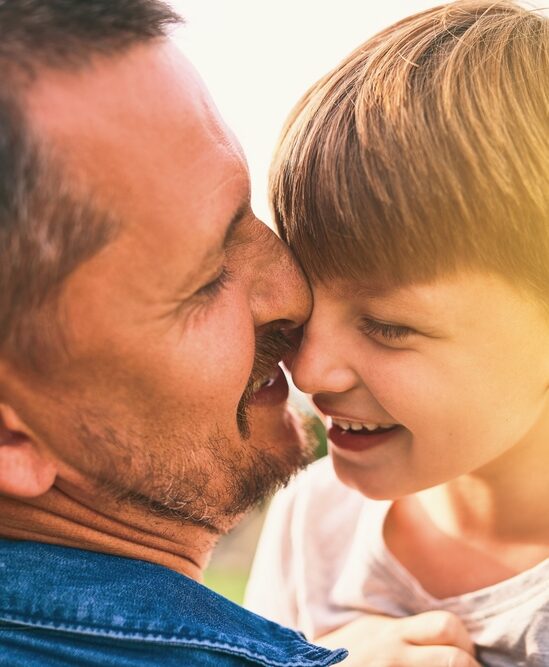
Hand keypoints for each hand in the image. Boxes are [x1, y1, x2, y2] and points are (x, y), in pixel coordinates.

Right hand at [317, 610, 480, 665]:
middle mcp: (397, 657)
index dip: (464, 639)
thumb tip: (448, 633)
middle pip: (455, 659)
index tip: (463, 649)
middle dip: (470, 666)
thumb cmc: (345, 654)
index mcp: (394, 633)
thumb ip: (406, 630)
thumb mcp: (372, 629)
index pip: (447, 626)